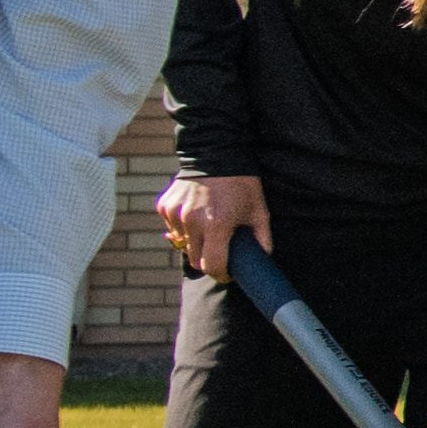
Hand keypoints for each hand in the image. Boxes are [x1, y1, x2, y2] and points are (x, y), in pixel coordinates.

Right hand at [158, 171, 267, 285]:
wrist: (216, 153)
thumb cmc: (241, 184)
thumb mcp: (259, 210)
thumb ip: (262, 239)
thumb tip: (262, 260)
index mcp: (217, 225)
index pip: (212, 265)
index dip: (222, 274)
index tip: (228, 273)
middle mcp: (192, 221)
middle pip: (195, 259)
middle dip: (208, 260)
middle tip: (220, 251)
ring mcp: (175, 214)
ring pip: (183, 244)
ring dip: (195, 243)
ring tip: (210, 226)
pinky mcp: (164, 206)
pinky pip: (172, 228)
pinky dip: (183, 228)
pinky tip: (196, 214)